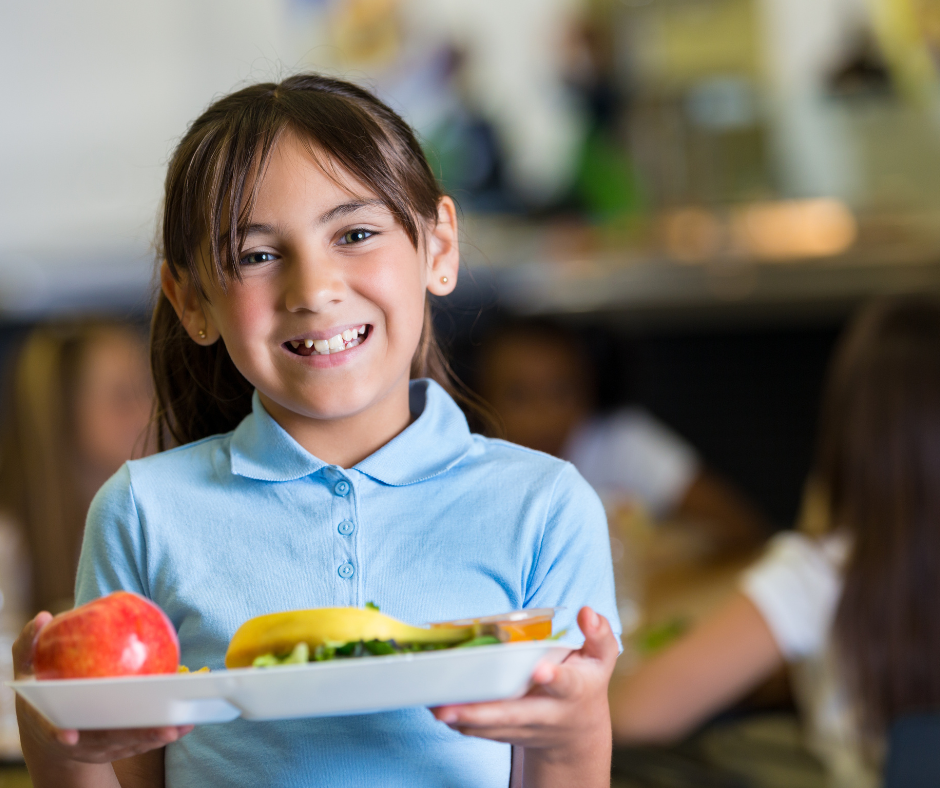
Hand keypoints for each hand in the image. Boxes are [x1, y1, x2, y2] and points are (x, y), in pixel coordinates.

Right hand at [13, 612, 192, 766]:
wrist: (50, 723)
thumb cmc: (41, 687)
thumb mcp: (26, 666)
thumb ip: (30, 644)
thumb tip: (43, 617)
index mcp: (50, 722)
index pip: (52, 730)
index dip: (60, 733)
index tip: (70, 735)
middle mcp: (77, 740)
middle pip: (104, 742)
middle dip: (133, 737)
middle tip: (162, 727)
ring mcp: (98, 747)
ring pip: (128, 745)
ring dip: (154, 737)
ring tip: (181, 724)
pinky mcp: (118, 747)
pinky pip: (141, 741)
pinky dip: (162, 734)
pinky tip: (186, 724)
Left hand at [431, 607, 617, 777]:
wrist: (576, 733)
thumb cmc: (585, 683)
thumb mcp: (601, 659)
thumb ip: (599, 635)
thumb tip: (587, 612)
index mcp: (573, 691)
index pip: (565, 685)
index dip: (553, 678)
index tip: (540, 671)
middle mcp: (547, 714)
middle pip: (513, 716)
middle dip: (483, 715)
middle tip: (451, 708)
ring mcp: (524, 728)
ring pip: (490, 728)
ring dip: (463, 719)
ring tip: (436, 706)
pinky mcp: (506, 734)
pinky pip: (479, 732)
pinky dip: (459, 722)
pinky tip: (437, 707)